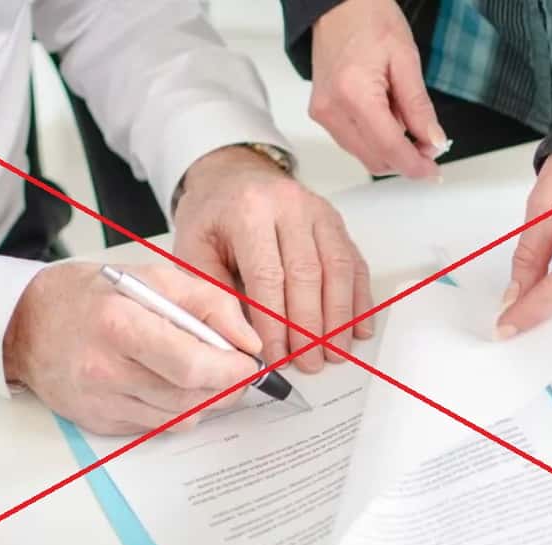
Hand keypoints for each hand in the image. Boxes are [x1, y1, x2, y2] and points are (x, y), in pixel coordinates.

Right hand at [3, 262, 260, 435]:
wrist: (25, 326)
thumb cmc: (90, 296)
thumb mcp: (152, 277)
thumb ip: (209, 303)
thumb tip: (249, 341)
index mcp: (119, 326)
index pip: (191, 365)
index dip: (232, 370)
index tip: (249, 361)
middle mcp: (106, 371)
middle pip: (191, 397)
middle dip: (227, 386)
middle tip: (237, 369)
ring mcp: (101, 403)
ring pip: (180, 417)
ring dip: (205, 398)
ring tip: (202, 371)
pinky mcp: (100, 424)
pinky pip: (158, 426)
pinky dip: (176, 409)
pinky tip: (168, 383)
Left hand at [173, 145, 373, 372]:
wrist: (232, 176)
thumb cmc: (212, 216)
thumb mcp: (193, 249)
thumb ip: (215, 292)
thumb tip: (243, 341)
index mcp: (249, 211)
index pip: (268, 275)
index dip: (275, 322)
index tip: (276, 356)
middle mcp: (290, 206)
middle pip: (309, 274)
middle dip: (311, 327)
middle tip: (310, 363)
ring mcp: (319, 212)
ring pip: (338, 269)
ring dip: (339, 318)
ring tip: (335, 353)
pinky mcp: (337, 222)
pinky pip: (354, 263)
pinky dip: (358, 300)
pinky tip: (357, 329)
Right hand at [310, 0, 446, 177]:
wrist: (338, 6)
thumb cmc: (369, 19)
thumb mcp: (406, 59)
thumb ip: (419, 107)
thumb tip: (433, 142)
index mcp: (354, 93)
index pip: (389, 147)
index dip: (415, 165)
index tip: (433, 171)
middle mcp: (332, 109)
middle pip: (375, 159)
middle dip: (405, 160)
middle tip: (430, 146)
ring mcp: (323, 114)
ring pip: (364, 155)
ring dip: (391, 151)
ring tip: (409, 124)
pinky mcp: (321, 114)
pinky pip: (353, 143)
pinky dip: (376, 142)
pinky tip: (388, 120)